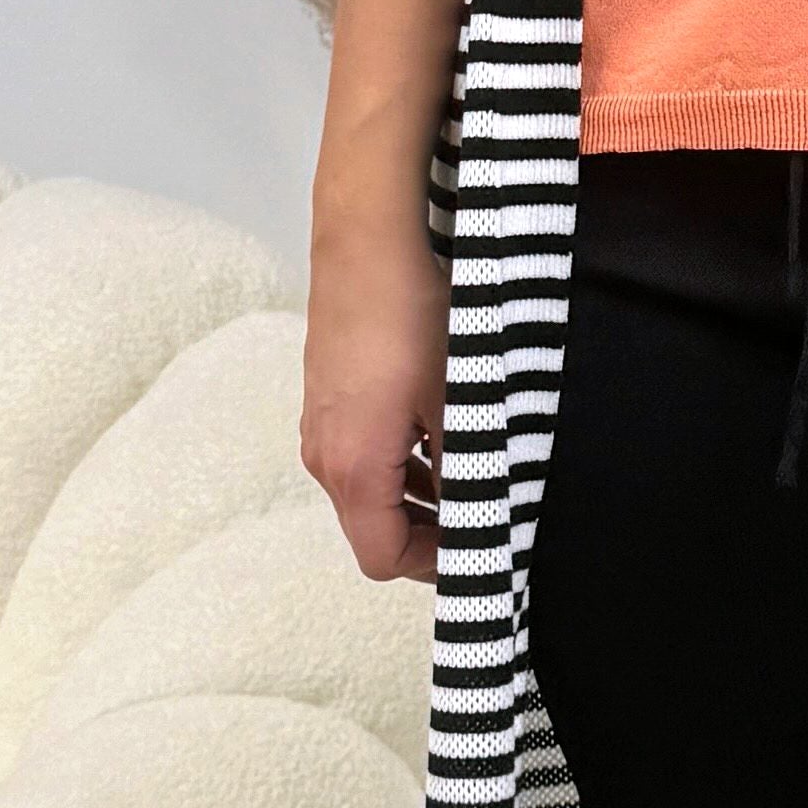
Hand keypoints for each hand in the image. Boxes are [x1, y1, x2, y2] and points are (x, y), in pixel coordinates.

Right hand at [302, 224, 449, 581]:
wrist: (368, 241)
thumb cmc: (410, 316)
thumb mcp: (458, 403)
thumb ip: (466, 472)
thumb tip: (481, 518)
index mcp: (354, 469)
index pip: (385, 558)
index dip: (435, 565)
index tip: (481, 547)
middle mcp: (324, 456)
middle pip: (374, 529)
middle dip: (430, 531)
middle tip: (486, 513)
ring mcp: (320, 426)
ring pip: (368, 491)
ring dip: (418, 495)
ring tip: (473, 468)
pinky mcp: (326, 399)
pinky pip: (360, 454)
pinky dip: (399, 462)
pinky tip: (441, 429)